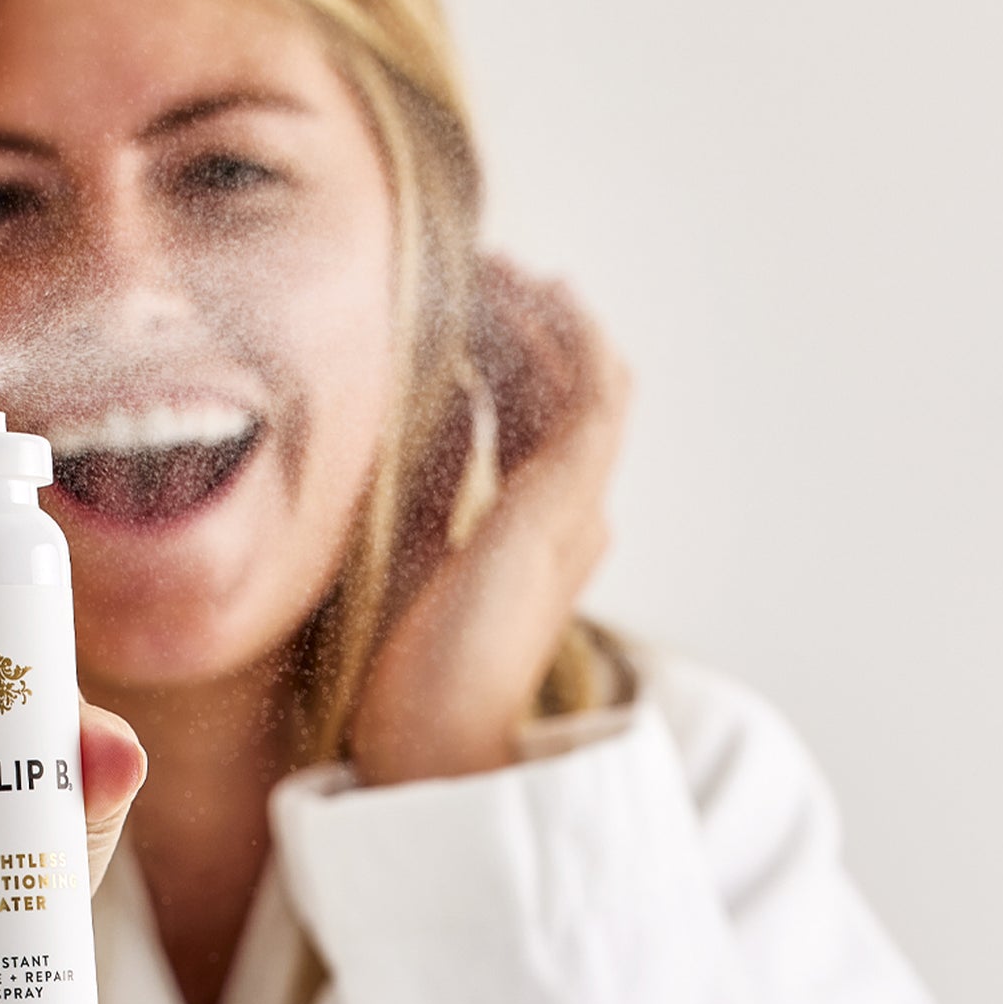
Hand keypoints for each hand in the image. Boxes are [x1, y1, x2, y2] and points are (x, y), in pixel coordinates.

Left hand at [348, 256, 633, 785]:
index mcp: (534, 541)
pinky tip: (528, 291)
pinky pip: (595, 388)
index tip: (455, 320)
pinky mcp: (571, 495)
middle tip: (483, 272)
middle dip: (528, 328)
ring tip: (500, 267)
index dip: (501, 366)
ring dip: (549, 317)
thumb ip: (423, 494)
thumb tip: (412, 428)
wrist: (434, 736)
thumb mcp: (407, 559)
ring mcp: (578, 505)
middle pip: (561, 396)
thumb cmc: (408, 676)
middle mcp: (569, 519)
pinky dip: (570, 333)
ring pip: (587, 380)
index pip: (528, 429)